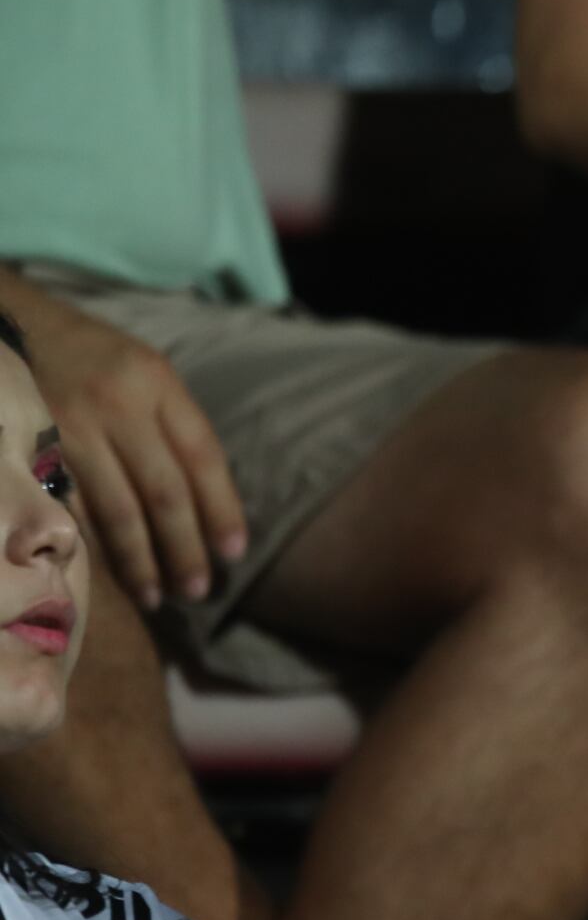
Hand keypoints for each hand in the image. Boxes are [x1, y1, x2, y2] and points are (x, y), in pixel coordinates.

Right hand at [0, 279, 244, 609]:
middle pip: (164, 491)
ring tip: (157, 596)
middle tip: (199, 590)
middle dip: (185, 548)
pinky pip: (70, 506)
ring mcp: (68, 425)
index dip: (222, 510)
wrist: (13, 324)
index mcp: (156, 382)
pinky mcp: (29, 445)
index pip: (203, 457)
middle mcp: (116, 403)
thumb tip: (210, 504)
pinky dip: (92, 545)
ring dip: (139, 561)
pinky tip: (106, 575)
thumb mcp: (145, 372)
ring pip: (115, 509)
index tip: (234, 553)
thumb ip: (175, 428)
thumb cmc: (91, 357)